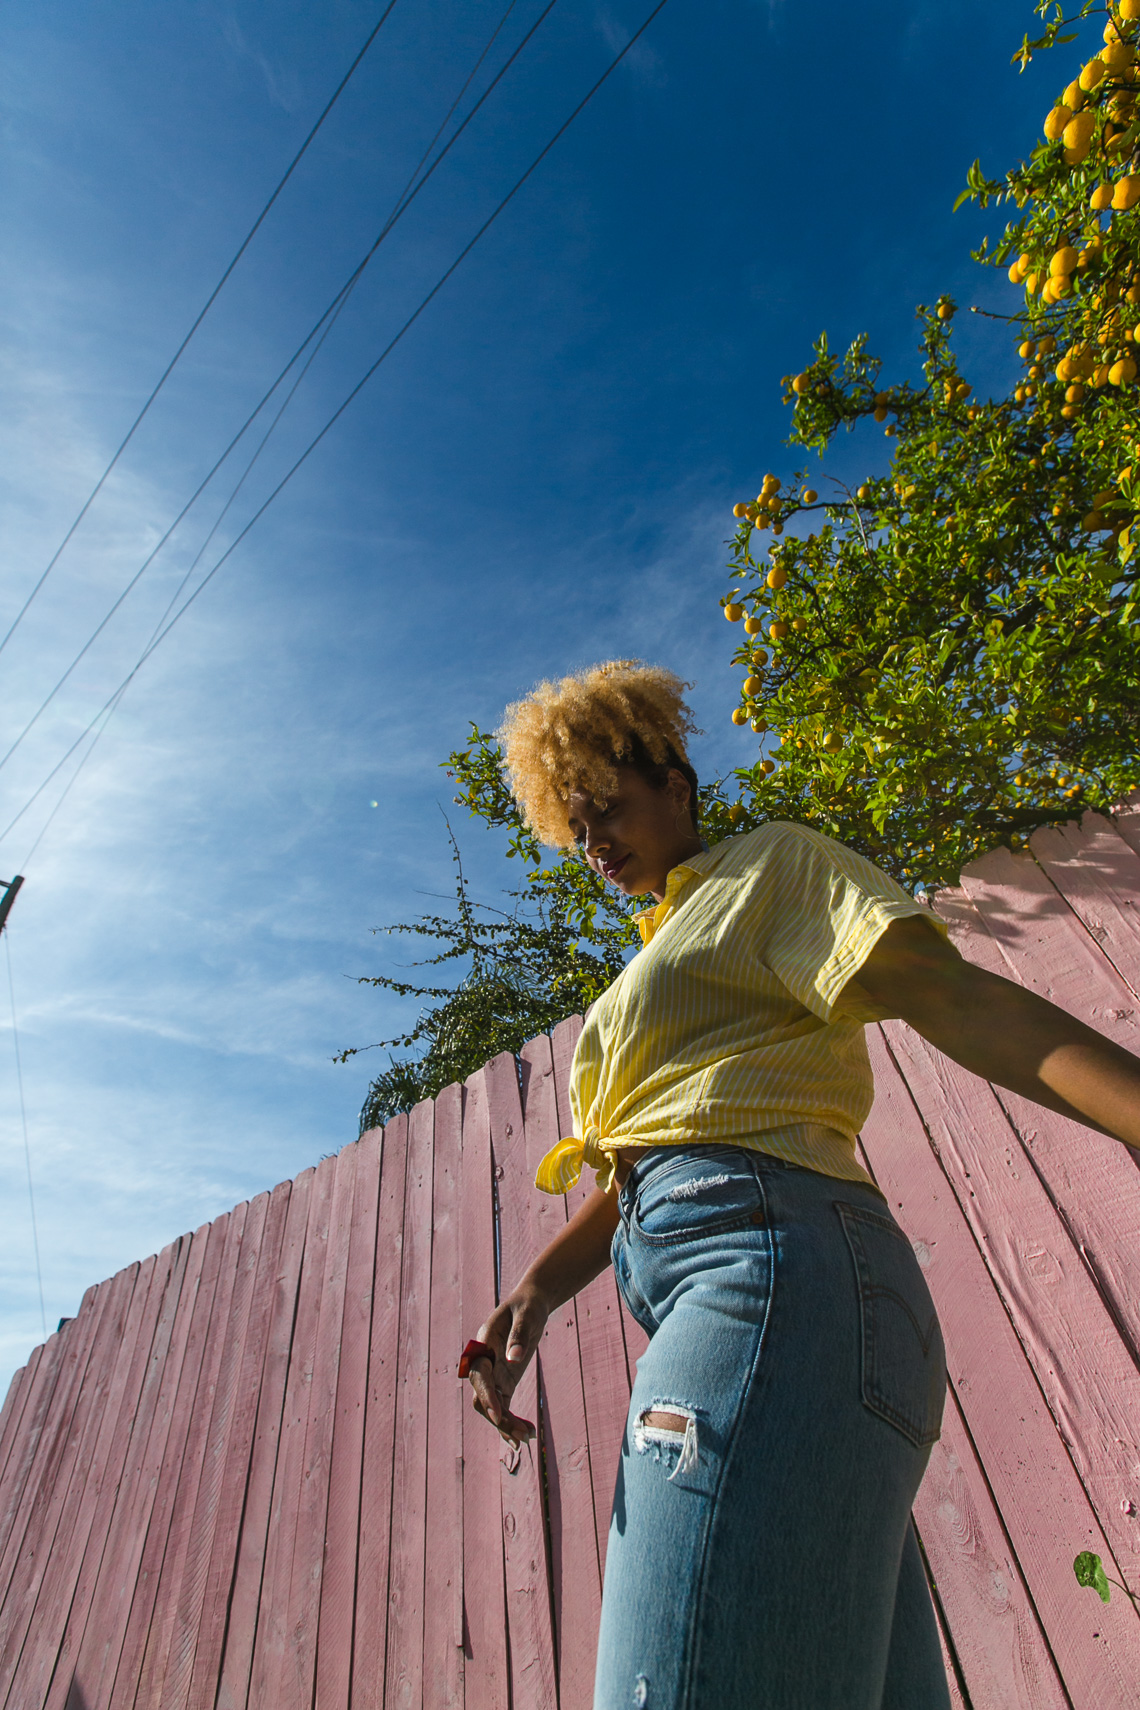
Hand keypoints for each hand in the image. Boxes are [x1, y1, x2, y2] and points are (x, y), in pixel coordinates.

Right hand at [465, 1280, 550, 1444]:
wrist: (531, 1303)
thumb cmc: (528, 1306)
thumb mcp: (527, 1316)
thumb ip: (519, 1336)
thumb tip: (514, 1359)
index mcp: (483, 1345)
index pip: (479, 1376)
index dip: (487, 1396)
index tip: (499, 1415)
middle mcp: (483, 1363)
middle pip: (482, 1398)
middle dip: (499, 1418)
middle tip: (521, 1437)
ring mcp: (493, 1375)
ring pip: (492, 1407)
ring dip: (506, 1425)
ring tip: (528, 1438)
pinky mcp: (504, 1382)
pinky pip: (504, 1407)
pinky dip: (512, 1421)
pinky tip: (528, 1433)